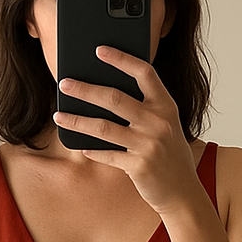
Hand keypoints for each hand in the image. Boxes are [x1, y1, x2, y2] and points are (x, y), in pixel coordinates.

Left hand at [53, 45, 204, 215]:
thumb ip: (145, 108)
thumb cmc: (169, 154)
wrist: (183, 192)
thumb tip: (105, 93)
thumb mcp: (165, 125)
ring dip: (77, 121)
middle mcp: (158, 122)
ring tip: (58, 116)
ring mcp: (149, 145)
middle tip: (64, 83)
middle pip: (115, 98)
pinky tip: (81, 147)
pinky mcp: (139, 167)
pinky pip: (108, 155)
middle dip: (85, 89)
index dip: (121, 59)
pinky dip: (93, 152)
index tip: (99, 50)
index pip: (144, 73)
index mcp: (166, 106)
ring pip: (104, 128)